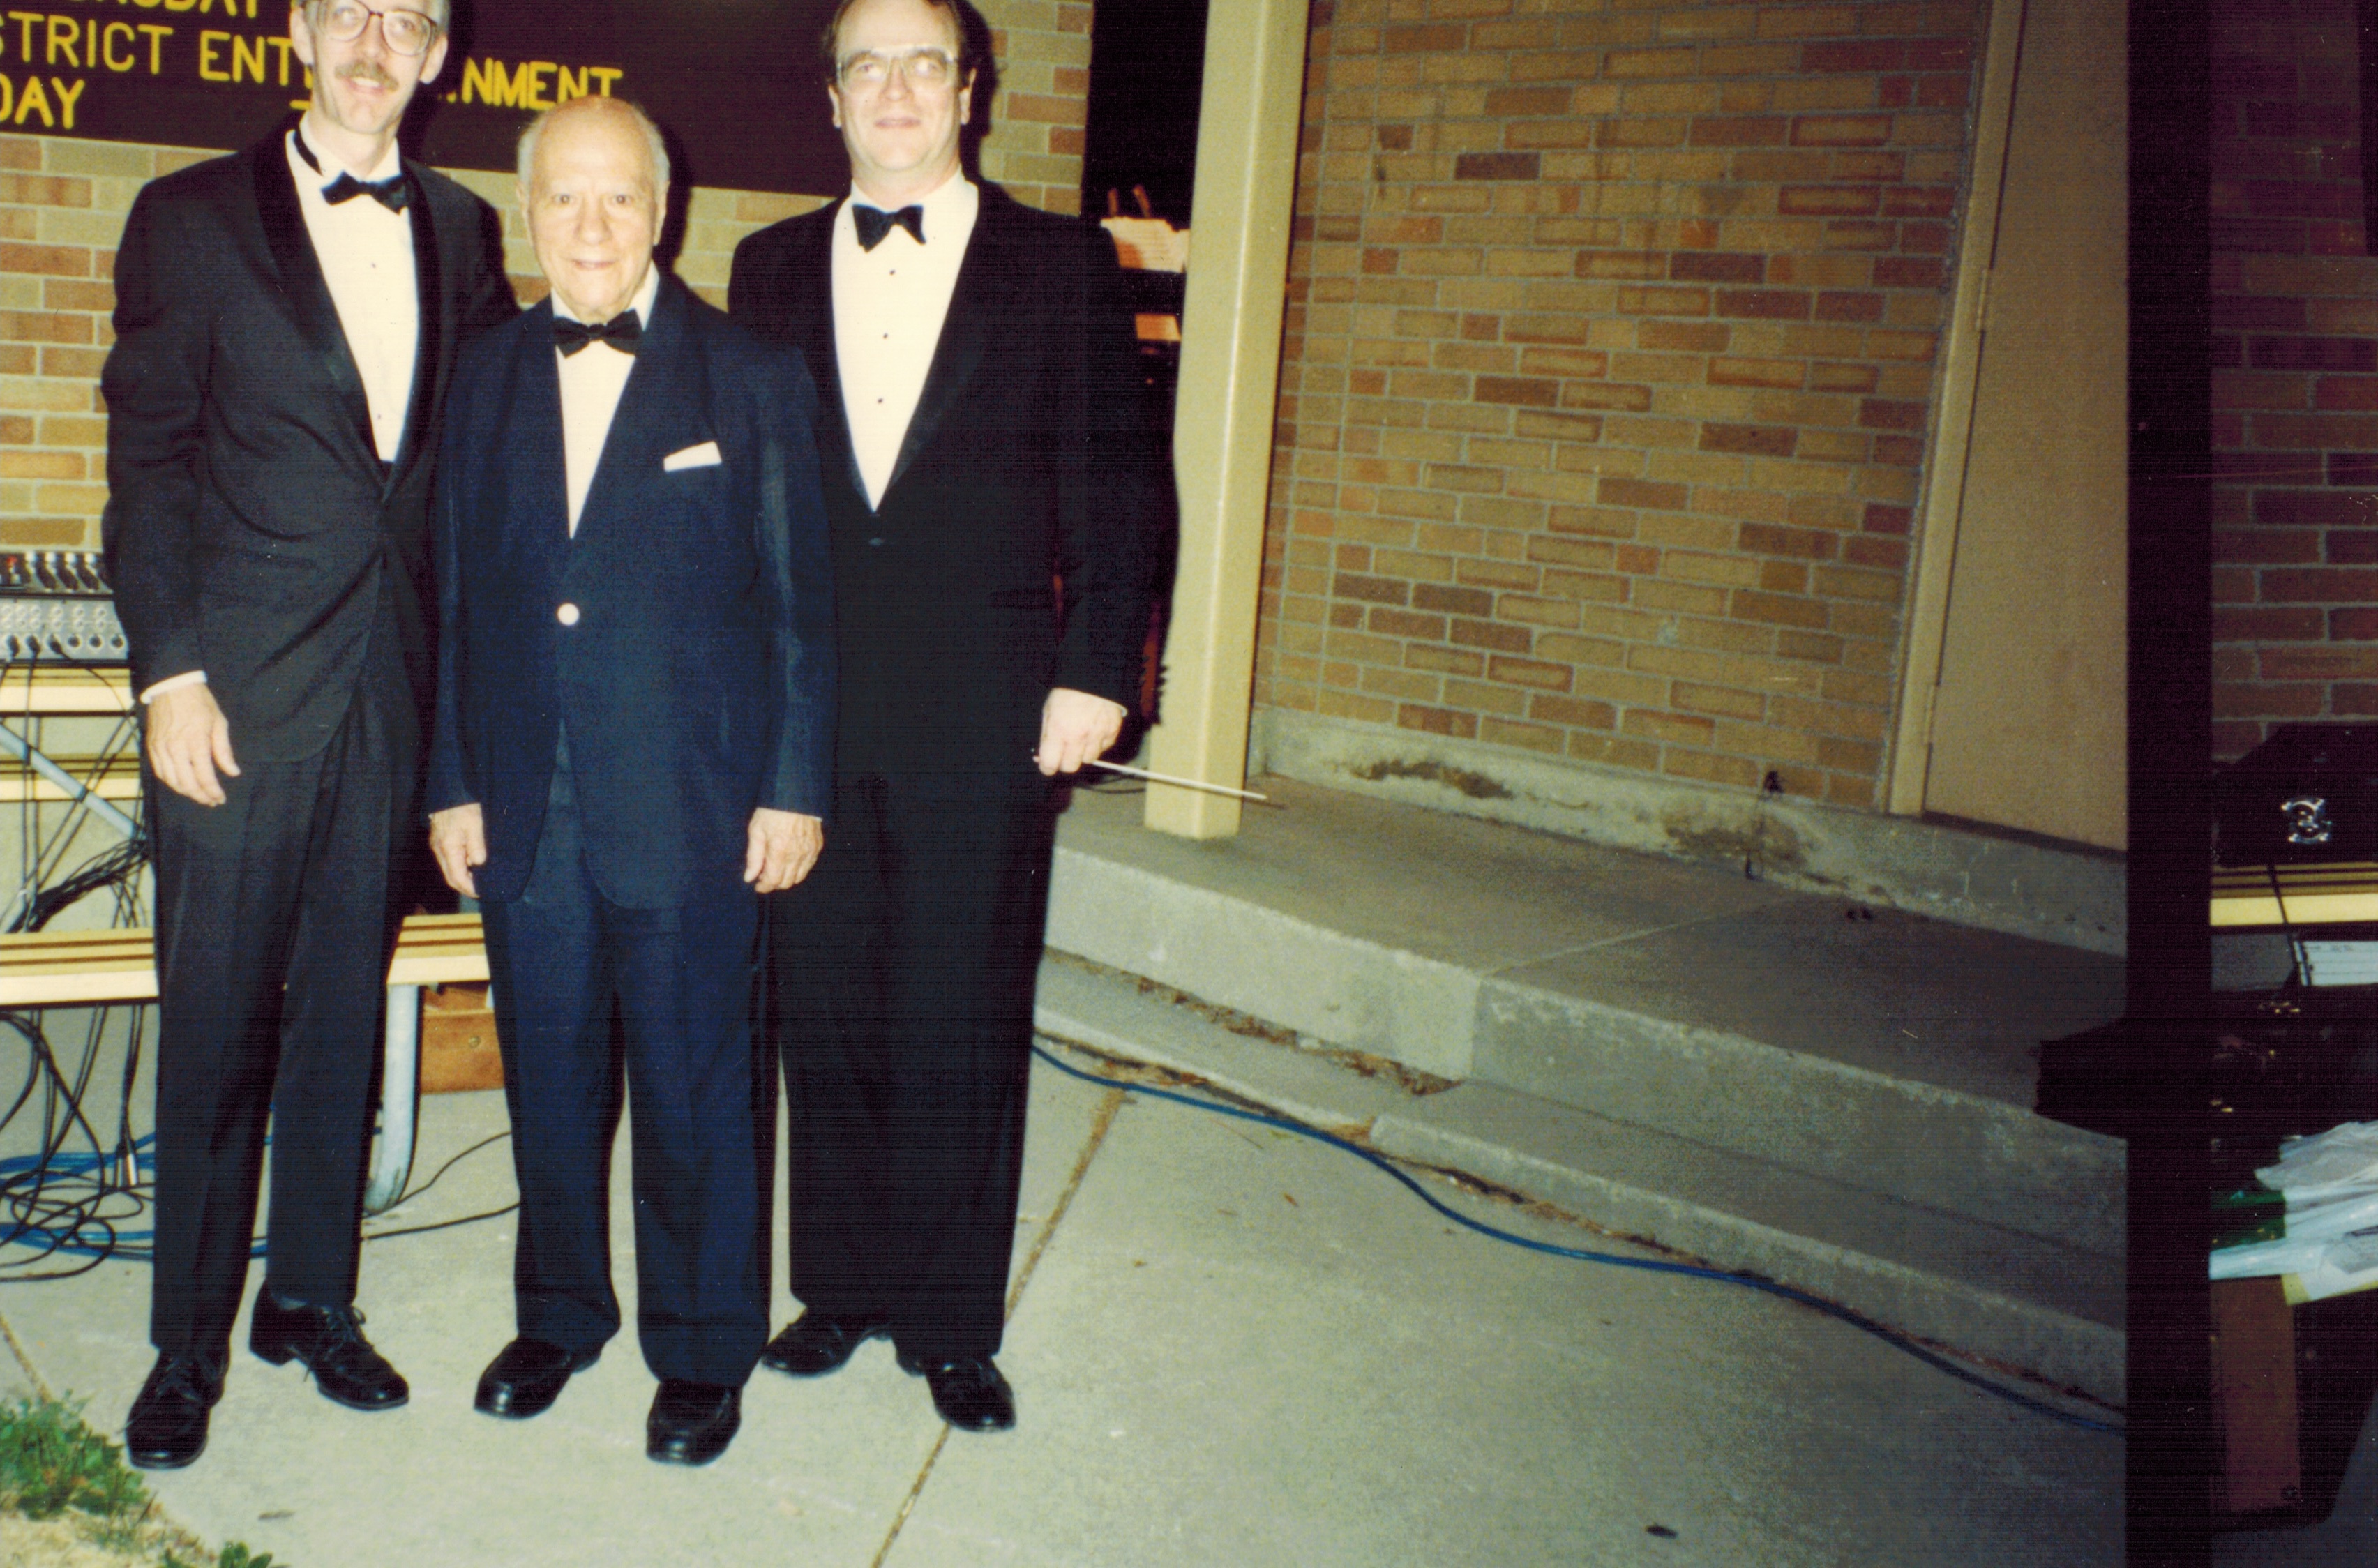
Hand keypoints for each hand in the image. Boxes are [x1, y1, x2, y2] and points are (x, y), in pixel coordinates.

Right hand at [145, 683, 239, 805]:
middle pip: (187, 784)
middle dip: (200, 796)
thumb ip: (224, 750)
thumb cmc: (199, 702)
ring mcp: (160, 748)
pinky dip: (170, 782)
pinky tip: (181, 784)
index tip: (220, 798)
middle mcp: (175, 748)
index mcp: (196, 742)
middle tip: (210, 801)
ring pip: (171, 781)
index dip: (213, 792)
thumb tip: (232, 772)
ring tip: (198, 795)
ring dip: (185, 792)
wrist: (172, 686)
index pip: (204, 777)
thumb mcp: (219, 723)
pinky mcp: (151, 746)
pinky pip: (159, 771)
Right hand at [429, 804, 487, 897]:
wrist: (449, 792)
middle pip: (450, 877)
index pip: (457, 878)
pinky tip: (470, 865)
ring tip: (478, 879)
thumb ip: (476, 846)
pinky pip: (448, 861)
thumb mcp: (475, 824)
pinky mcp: (439, 841)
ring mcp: (438, 846)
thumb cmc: (462, 806)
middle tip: (480, 890)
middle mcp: (439, 850)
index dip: (469, 888)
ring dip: (462, 877)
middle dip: (464, 886)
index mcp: (448, 848)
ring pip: (449, 869)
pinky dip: (458, 867)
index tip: (481, 892)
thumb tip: (478, 864)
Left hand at [746, 809, 823, 892]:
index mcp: (779, 852)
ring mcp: (809, 851)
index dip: (764, 887)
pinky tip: (789, 860)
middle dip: (774, 883)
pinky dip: (798, 869)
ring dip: (786, 877)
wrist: (796, 794)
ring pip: (798, 877)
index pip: (773, 881)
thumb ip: (753, 857)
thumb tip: (749, 878)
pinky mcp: (817, 847)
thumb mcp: (756, 831)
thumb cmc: (773, 810)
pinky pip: (808, 867)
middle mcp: (797, 855)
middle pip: (786, 883)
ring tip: (776, 867)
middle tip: (765, 874)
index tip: (757, 885)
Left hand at [1036, 688, 1127, 776]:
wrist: (1093, 675)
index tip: (1048, 765)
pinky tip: (1094, 731)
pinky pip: (1104, 748)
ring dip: (1083, 753)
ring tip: (1081, 738)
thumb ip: (1046, 736)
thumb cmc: (1068, 691)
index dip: (1047, 766)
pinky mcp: (1112, 732)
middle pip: (1071, 767)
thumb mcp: (1048, 711)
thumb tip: (1042, 756)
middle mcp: (1078, 736)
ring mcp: (1097, 735)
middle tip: (1064, 753)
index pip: (1050, 764)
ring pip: (1089, 759)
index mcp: (1058, 730)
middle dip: (1065, 762)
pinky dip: (1098, 744)